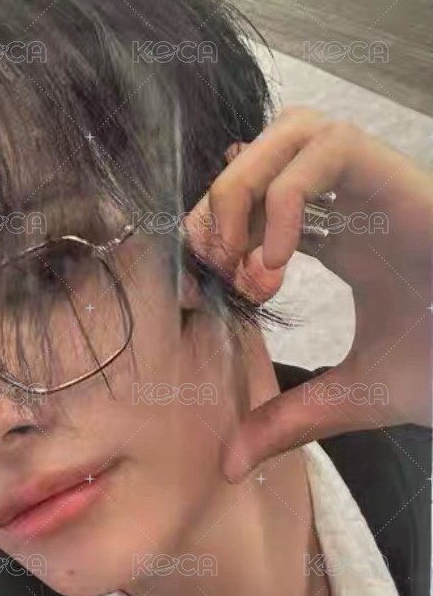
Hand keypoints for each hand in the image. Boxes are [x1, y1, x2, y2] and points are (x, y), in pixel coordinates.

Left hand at [183, 106, 432, 482]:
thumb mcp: (350, 398)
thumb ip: (289, 420)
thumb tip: (231, 465)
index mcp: (348, 241)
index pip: (261, 202)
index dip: (217, 231)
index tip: (193, 285)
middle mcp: (358, 204)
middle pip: (265, 152)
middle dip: (219, 203)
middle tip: (210, 270)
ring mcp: (380, 186)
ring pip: (292, 130)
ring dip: (248, 188)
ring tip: (244, 264)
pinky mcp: (402, 179)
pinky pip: (330, 147)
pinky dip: (289, 195)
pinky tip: (278, 262)